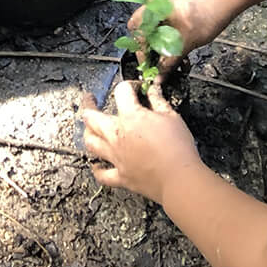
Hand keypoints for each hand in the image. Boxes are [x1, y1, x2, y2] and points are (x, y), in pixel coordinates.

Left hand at [80, 81, 199, 203]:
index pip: (121, 92)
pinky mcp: (121, 176)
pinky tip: (96, 164)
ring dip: (87, 132)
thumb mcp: (172, 116)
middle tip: (89, 98)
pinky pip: (102, 174)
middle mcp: (117, 135)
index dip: (129, 86)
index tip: (135, 89)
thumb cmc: (178, 148)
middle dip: (88, 104)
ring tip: (88, 127)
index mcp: (130, 117)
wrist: (179, 180)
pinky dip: (97, 168)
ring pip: (90, 142)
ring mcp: (116, 157)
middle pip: (91, 116)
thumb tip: (152, 89)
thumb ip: (158, 100)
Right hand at [129, 0, 233, 71]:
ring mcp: (166, 1)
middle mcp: (155, 2)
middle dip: (155, 50)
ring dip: (166, 46)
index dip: (142, 53)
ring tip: (178, 61)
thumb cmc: (206, 13)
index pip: (138, 33)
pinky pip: (169, 23)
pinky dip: (173, 37)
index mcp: (152, 7)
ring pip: (159, 28)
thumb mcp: (186, 42)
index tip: (150, 67)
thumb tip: (159, 77)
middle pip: (146, 31)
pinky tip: (184, 49)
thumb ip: (169, 61)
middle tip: (164, 66)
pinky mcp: (178, 4)